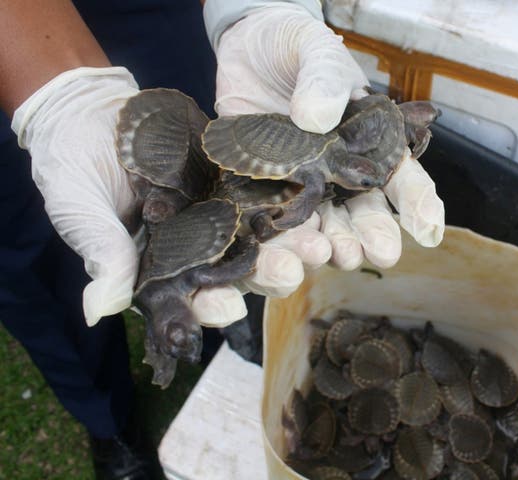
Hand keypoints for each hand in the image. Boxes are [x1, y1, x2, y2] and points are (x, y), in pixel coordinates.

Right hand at [12, 66, 330, 328]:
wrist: (87, 113)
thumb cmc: (73, 169)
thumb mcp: (81, 209)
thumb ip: (101, 252)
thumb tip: (100, 311)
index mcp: (162, 267)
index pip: (190, 297)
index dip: (211, 305)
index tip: (230, 307)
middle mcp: (197, 244)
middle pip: (238, 268)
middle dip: (266, 273)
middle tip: (291, 273)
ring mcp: (218, 209)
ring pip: (260, 231)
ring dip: (289, 241)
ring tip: (316, 244)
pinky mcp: (232, 175)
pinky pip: (263, 185)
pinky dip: (286, 191)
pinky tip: (312, 197)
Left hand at [213, 3, 444, 273]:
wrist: (248, 48)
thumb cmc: (297, 48)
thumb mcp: (317, 53)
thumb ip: (323, 80)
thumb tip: (314, 119)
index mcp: (371, 143)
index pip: (401, 177)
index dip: (417, 203)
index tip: (427, 229)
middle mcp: (341, 172)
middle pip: (364, 211)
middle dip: (373, 234)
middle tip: (381, 254)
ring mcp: (303, 183)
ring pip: (322, 223)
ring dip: (329, 243)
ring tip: (330, 255)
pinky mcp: (264, 187)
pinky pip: (272, 218)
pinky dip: (277, 237)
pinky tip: (280, 251)